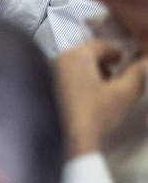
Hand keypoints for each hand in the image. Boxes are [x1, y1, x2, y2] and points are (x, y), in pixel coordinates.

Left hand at [54, 40, 147, 157]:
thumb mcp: (125, 92)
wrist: (71, 137)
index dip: (116, 53)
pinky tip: (89, 93)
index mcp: (77, 56)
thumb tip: (146, 61)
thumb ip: (138, 73)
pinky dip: (79, 78)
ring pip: (75, 63)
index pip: (101, 45)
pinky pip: (65, 73)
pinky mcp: (45, 85)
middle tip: (116, 74)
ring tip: (105, 85)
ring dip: (92, 70)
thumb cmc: (97, 114)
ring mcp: (50, 72)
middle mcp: (60, 59)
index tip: (124, 61)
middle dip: (104, 62)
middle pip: (86, 53)